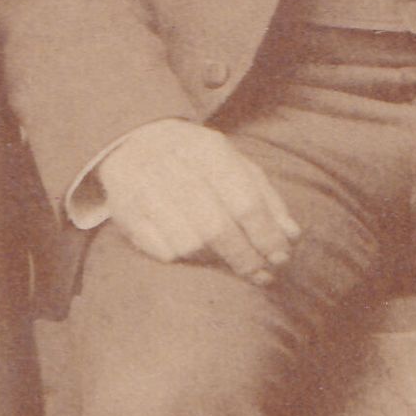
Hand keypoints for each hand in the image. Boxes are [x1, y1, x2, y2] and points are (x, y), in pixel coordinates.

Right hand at [95, 120, 301, 282]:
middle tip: (261, 275)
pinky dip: (185, 260)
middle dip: (244, 258)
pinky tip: (195, 254)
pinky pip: (162, 252)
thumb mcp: (235, 164)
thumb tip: (291, 236)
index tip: (280, 258)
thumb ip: (265, 198)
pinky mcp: (124, 213)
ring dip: (214, 260)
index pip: (245, 201)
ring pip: (189, 244)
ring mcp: (144, 191)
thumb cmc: (196, 160)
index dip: (266, 235)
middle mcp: (173, 167)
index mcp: (207, 150)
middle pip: (217, 227)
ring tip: (227, 261)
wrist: (132, 141)